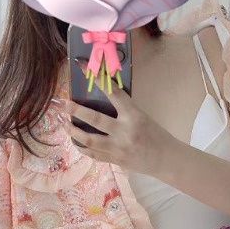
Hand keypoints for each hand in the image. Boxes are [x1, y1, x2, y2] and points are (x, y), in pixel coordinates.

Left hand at [61, 59, 177, 174]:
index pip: (114, 93)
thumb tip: (103, 98)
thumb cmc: (155, 134)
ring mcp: (117, 148)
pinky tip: (74, 140)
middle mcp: (124, 132)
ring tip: (64, 123)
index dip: (99, 80)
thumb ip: (124, 110)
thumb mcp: (142, 116)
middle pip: (95, 119)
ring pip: (89, 140)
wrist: (165, 159)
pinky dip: (81, 146)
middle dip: (77, 110)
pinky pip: (92, 154)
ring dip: (73, 131)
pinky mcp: (113, 160)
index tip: (84, 68)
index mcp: (134, 116)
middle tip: (64, 103)